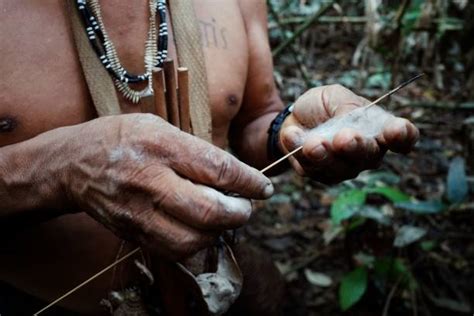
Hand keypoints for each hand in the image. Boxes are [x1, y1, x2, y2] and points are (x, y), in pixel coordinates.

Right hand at [60, 114, 272, 258]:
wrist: (74, 164)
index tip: (264, 187)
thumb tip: (234, 176)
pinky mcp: (133, 233)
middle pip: (208, 212)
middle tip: (247, 207)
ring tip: (224, 218)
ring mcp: (139, 212)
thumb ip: (196, 150)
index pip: (217, 169)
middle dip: (240, 213)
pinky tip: (201, 229)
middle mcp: (149, 181)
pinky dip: (197, 244)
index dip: (249, 182)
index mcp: (161, 146)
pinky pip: (174, 251)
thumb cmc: (122, 138)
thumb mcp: (160, 126)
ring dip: (219, 232)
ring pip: (193, 240)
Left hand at [279, 84, 418, 183]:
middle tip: (344, 138)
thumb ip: (346, 108)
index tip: (395, 131)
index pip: (403, 137)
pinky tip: (291, 134)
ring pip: (339, 167)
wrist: (294, 118)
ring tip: (312, 144)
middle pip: (369, 156)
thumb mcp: (334, 96)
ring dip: (324, 154)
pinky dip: (298, 149)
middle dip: (356, 146)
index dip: (403, 136)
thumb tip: (351, 122)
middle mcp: (367, 153)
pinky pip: (311, 167)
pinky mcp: (320, 174)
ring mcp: (344, 168)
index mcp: (379, 129)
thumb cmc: (322, 106)